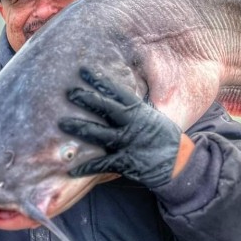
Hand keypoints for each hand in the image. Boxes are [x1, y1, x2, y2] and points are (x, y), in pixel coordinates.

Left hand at [58, 67, 191, 187]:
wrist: (178, 162)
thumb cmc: (164, 137)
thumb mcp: (153, 117)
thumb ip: (134, 109)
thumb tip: (115, 98)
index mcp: (139, 110)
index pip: (117, 92)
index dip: (100, 81)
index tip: (84, 71)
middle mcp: (132, 124)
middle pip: (106, 108)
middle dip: (87, 99)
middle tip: (70, 92)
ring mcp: (127, 142)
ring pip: (99, 133)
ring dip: (80, 127)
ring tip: (62, 122)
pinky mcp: (125, 162)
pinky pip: (102, 164)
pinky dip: (87, 167)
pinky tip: (71, 169)